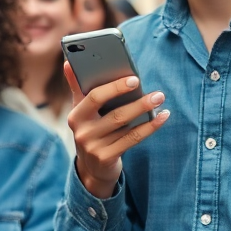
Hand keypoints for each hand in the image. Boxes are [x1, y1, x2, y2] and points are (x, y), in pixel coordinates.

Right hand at [65, 64, 169, 198]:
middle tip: (158, 94)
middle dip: (138, 103)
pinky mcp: (106, 158)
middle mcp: (82, 132)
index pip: (94, 97)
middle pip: (115, 115)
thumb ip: (77, 88)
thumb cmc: (90, 130)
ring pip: (126, 127)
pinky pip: (132, 140)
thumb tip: (68, 63)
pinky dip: (149, 128)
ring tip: (160, 101)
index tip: (135, 79)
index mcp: (75, 115)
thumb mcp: (81, 111)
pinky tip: (162, 117)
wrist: (91, 166)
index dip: (115, 88)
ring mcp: (94, 147)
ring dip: (146, 113)